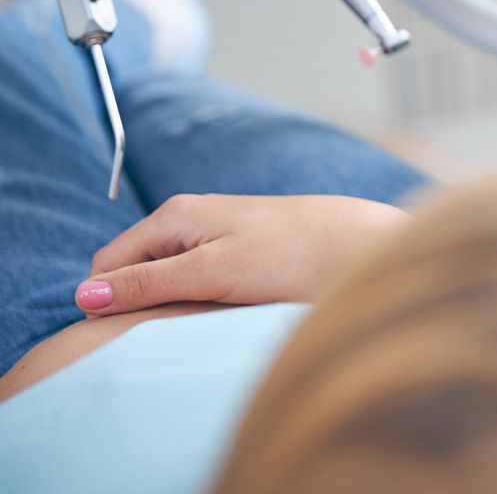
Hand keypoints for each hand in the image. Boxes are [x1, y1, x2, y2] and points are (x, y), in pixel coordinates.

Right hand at [74, 193, 408, 317]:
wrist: (359, 244)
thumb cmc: (290, 255)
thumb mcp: (211, 273)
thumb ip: (148, 283)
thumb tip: (85, 294)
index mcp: (173, 216)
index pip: (107, 264)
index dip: (110, 301)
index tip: (136, 332)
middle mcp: (189, 218)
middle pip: (134, 270)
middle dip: (141, 303)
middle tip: (175, 328)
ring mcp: (214, 233)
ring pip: (166, 278)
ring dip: (172, 304)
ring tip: (204, 320)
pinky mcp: (238, 250)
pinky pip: (196, 280)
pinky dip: (198, 299)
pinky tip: (222, 311)